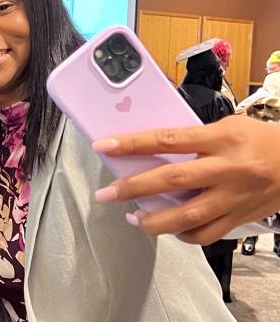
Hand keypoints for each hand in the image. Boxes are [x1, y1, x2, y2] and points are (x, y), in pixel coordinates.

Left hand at [91, 115, 279, 244]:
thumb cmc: (258, 139)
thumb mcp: (226, 127)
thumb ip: (191, 139)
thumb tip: (148, 149)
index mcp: (220, 138)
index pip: (167, 139)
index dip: (132, 144)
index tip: (104, 146)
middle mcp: (227, 168)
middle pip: (173, 179)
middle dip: (134, 188)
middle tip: (106, 194)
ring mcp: (234, 196)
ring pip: (189, 216)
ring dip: (154, 221)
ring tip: (132, 219)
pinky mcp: (240, 218)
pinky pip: (206, 234)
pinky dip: (183, 235)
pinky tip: (169, 230)